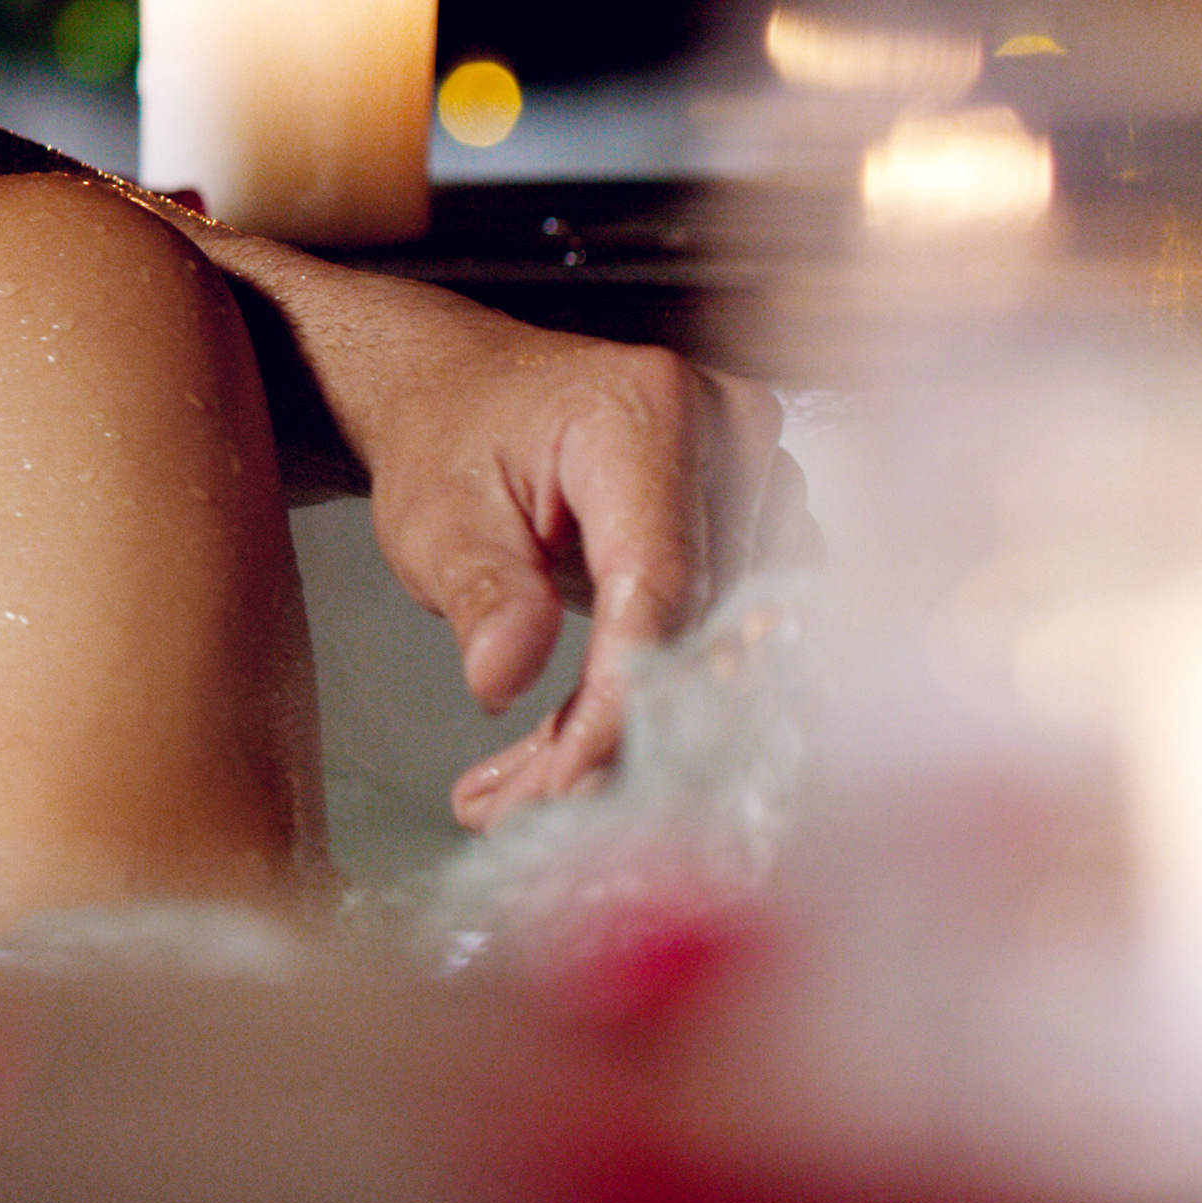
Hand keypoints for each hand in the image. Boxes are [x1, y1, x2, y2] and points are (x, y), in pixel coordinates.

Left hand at [348, 319, 796, 827]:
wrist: (469, 393)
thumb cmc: (450, 441)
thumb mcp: (435, 515)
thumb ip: (480, 590)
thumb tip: (502, 677)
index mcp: (645, 412)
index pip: (659, 579)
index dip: (624, 693)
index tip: (568, 781)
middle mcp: (732, 435)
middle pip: (699, 623)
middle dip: (618, 732)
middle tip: (521, 809)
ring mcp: (762, 478)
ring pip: (721, 646)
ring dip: (633, 731)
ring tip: (523, 790)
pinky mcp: (766, 525)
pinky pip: (728, 636)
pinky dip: (652, 704)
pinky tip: (572, 754)